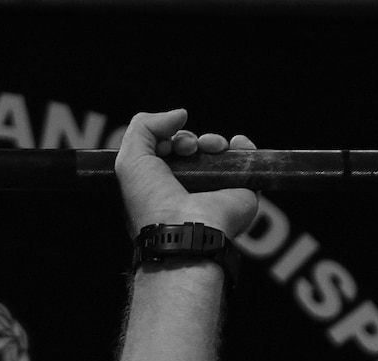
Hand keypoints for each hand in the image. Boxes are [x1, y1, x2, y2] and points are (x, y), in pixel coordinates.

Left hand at [114, 109, 258, 240]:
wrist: (182, 229)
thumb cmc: (151, 200)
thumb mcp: (130, 159)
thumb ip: (143, 126)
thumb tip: (179, 115)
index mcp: (160, 187)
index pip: (167, 154)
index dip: (167, 140)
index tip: (166, 145)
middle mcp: (187, 190)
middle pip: (193, 150)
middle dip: (188, 141)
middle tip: (186, 149)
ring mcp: (215, 190)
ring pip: (218, 153)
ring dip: (213, 141)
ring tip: (209, 148)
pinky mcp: (241, 192)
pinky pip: (247, 161)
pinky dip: (243, 146)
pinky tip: (234, 144)